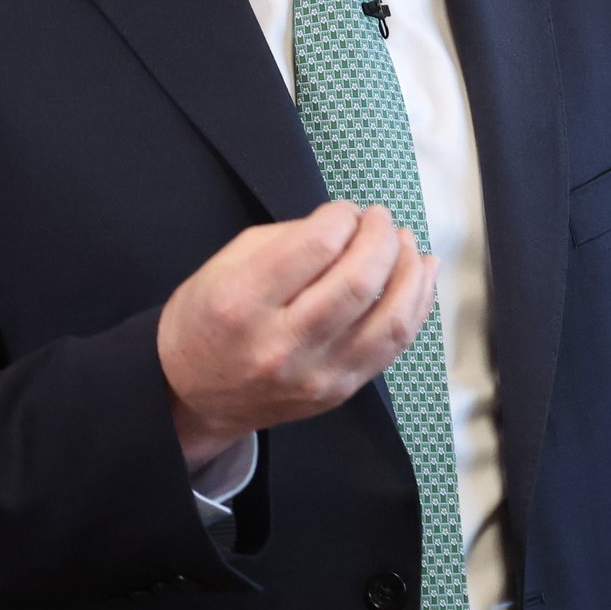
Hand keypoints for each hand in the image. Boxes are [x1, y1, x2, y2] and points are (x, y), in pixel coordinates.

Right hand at [157, 201, 437, 463]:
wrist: (189, 398)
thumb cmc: (206, 320)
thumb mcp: (227, 264)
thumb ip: (289, 238)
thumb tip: (348, 224)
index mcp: (243, 303)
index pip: (318, 246)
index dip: (343, 217)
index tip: (344, 211)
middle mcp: (282, 346)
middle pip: (360, 282)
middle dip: (381, 238)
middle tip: (379, 218)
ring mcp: (316, 376)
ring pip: (390, 320)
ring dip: (409, 271)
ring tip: (404, 242)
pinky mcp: (339, 392)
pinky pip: (395, 346)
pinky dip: (417, 305)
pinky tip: (421, 274)